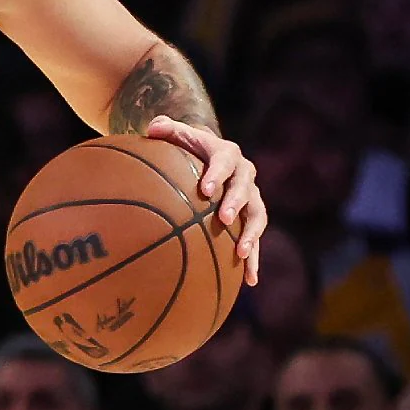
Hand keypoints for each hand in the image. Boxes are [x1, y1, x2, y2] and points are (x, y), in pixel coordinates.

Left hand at [145, 116, 265, 283]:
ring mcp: (251, 197)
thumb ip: (166, 129)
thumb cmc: (187, 147)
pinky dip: (254, 259)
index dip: (217, 174)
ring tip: (242, 254)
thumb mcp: (177, 134)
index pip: (224, 162)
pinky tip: (250, 281)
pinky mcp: (251, 218)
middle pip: (245, 189)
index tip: (206, 189)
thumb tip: (152, 128)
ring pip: (257, 216)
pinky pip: (255, 239)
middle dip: (235, 203)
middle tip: (223, 219)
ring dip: (252, 235)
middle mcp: (244, 175)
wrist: (209, 156)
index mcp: (227, 154)